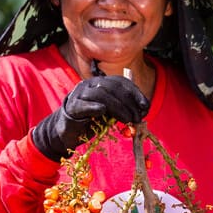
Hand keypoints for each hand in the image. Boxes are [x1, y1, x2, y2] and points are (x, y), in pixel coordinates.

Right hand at [31, 76, 148, 160]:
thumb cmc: (91, 120)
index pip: (121, 82)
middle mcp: (91, 84)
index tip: (145, 106)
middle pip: (113, 87)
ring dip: (118, 107)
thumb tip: (142, 110)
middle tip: (137, 117)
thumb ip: (123, 108)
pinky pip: (85, 105)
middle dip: (128, 102)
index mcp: (101, 82)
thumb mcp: (110, 113)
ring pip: (101, 94)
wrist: (67, 130)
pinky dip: (95, 107)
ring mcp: (80, 94)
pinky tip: (103, 112)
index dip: (135, 93)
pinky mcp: (72, 107)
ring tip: (127, 119)